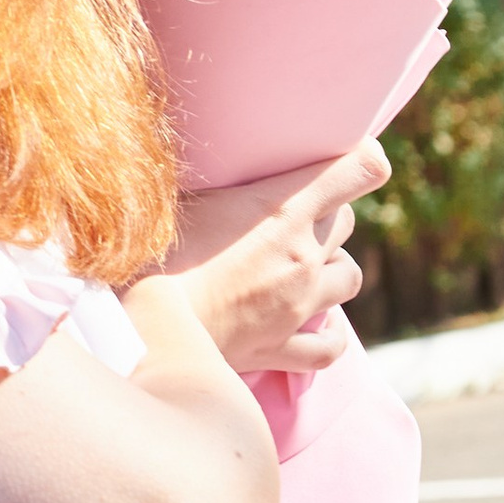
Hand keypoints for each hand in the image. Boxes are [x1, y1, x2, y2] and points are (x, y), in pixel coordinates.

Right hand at [162, 140, 389, 375]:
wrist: (140, 324)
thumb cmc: (149, 251)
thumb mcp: (183, 194)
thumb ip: (214, 177)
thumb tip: (208, 156)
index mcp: (282, 209)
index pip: (358, 171)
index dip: (364, 160)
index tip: (357, 156)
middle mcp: (301, 256)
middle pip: (345, 222)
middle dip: (328, 214)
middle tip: (294, 213)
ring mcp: (296, 305)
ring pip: (349, 277)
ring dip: (334, 266)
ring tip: (306, 264)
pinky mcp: (279, 346)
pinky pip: (328, 346)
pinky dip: (330, 333)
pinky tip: (319, 322)